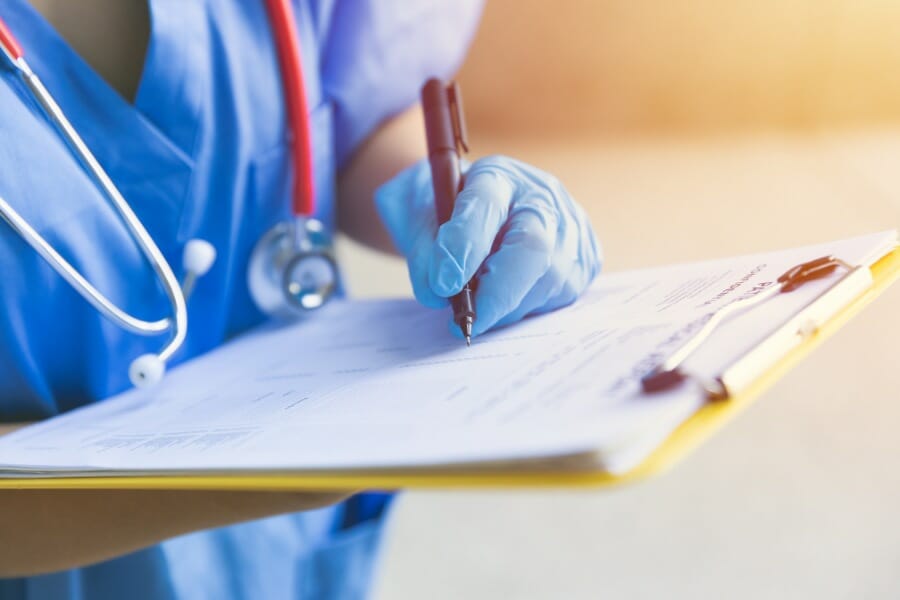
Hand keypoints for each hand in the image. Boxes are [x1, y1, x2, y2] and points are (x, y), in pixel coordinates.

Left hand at [375, 155, 601, 336]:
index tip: (442, 284)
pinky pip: (558, 298)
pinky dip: (524, 309)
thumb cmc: (443, 212)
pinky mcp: (586, 261)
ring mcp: (571, 229)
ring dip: (506, 308)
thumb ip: (421, 250)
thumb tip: (437, 292)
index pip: (485, 204)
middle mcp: (543, 197)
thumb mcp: (414, 217)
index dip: (465, 246)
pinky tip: (504, 300)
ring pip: (547, 281)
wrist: (475, 209)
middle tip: (464, 322)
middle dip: (497, 292)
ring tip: (478, 307)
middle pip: (534, 246)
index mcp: (496, 175)